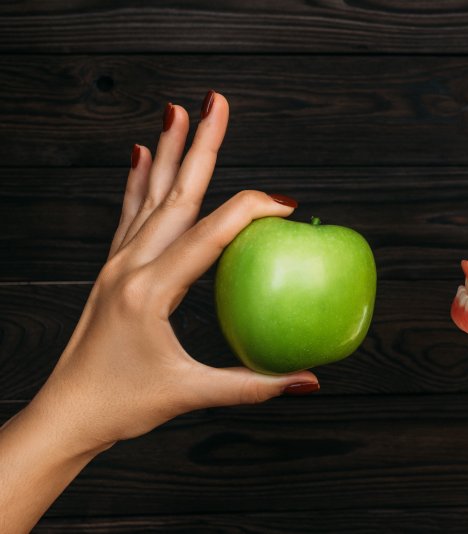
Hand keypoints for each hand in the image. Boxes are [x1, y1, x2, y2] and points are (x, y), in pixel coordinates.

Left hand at [1, 91, 317, 531]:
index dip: (251, 211)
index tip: (286, 203)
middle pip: (176, 194)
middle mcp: (130, 266)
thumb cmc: (123, 405)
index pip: (210, 234)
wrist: (66, 413)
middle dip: (201, 145)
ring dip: (169, 151)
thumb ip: (252, 385)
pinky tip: (141, 155)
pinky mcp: (113, 270)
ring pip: (150, 195)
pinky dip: (139, 180)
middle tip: (216, 102)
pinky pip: (129, 213)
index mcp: (151, 290)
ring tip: (178, 111)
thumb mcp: (190, 393)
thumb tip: (306, 380)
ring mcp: (117, 264)